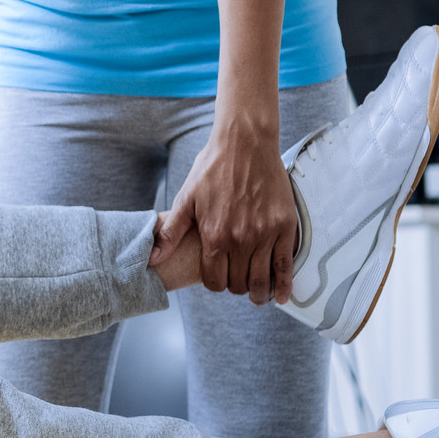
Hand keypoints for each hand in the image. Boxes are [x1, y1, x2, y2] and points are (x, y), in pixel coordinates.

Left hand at [154, 130, 296, 304]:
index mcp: (214, 235)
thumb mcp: (185, 198)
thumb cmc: (213, 167)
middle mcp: (240, 240)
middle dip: (236, 287)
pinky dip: (284, 285)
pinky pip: (286, 265)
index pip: (214, 280)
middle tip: (237, 282)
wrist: (245, 142)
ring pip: (262, 280)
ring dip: (258, 292)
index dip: (214, 284)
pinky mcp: (285, 227)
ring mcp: (265, 234)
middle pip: (239, 284)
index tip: (217, 278)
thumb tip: (152, 258)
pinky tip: (281, 295)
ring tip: (257, 293)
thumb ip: (171, 232)